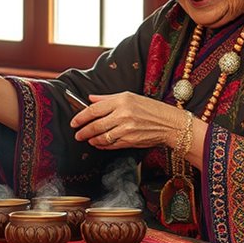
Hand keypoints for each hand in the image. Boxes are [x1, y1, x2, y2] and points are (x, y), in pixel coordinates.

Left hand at [69, 92, 188, 150]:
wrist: (169, 123)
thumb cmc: (150, 108)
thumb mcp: (129, 97)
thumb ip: (107, 99)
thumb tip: (90, 99)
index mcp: (121, 101)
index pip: (94, 109)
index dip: (81, 117)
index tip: (74, 122)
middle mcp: (123, 115)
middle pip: (96, 125)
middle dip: (83, 131)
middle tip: (77, 134)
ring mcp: (127, 129)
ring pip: (102, 137)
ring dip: (92, 140)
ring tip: (88, 139)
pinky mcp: (130, 141)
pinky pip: (111, 145)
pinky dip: (103, 145)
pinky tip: (99, 144)